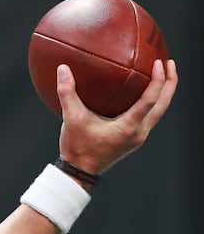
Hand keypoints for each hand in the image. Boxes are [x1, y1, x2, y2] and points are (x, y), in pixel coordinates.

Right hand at [56, 59, 177, 174]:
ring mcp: (138, 135)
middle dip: (170, 83)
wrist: (79, 170)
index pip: (150, 100)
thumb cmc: (77, 148)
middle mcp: (138, 132)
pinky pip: (149, 115)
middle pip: (163, 104)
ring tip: (163, 75)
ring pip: (159, 111)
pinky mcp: (133, 137)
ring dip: (163, 92)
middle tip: (170, 63)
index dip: (158, 80)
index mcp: (128, 127)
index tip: (158, 63)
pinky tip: (142, 92)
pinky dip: (151, 101)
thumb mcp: (71, 118)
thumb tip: (63, 68)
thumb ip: (67, 93)